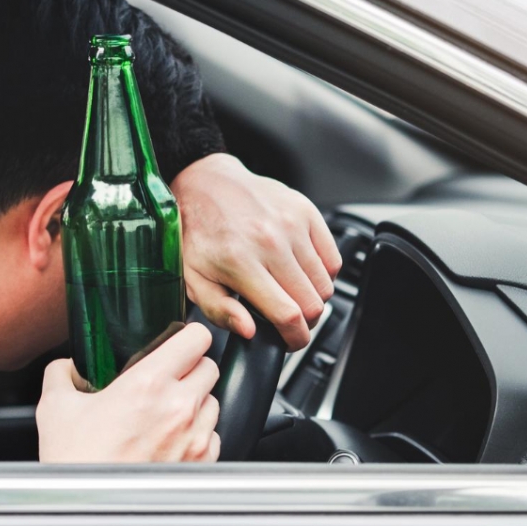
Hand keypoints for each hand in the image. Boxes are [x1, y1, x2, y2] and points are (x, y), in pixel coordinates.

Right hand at [37, 323, 220, 462]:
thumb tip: (68, 366)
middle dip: (191, 367)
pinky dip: (199, 433)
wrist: (87, 508)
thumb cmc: (76, 463)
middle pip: (210, 367)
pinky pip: (213, 435)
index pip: (197, 338)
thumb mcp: (55, 407)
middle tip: (168, 377)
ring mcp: (194, 437)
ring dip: (196, 401)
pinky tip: (173, 438)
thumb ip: (62, 374)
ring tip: (167, 411)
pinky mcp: (200, 463)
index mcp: (148, 384)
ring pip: (213, 401)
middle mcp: (179, 408)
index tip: (179, 340)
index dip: (189, 335)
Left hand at [170, 153, 341, 349]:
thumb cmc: (197, 232)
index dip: (295, 339)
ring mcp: (292, 224)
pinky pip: (333, 259)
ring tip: (291, 293)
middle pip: (312, 303)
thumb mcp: (193, 278)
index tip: (291, 342)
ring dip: (313, 298)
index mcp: (241, 262)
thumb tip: (250, 331)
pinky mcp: (306, 211)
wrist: (206, 183)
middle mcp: (271, 241)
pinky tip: (301, 272)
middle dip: (304, 322)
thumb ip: (220, 310)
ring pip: (325, 284)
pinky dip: (323, 274)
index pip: (287, 314)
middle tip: (288, 319)